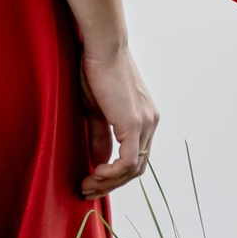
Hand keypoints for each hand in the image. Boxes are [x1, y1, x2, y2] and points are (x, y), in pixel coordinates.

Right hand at [77, 44, 159, 197]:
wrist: (103, 48)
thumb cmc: (96, 71)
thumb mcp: (96, 110)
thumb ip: (100, 136)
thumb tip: (98, 161)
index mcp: (144, 118)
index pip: (135, 156)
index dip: (114, 174)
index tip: (90, 179)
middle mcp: (150, 122)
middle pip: (137, 167)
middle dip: (111, 184)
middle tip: (86, 189)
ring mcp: (145, 124)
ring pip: (134, 169)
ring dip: (109, 182)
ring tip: (87, 185)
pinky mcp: (134, 124)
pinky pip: (128, 162)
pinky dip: (112, 173)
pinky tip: (95, 173)